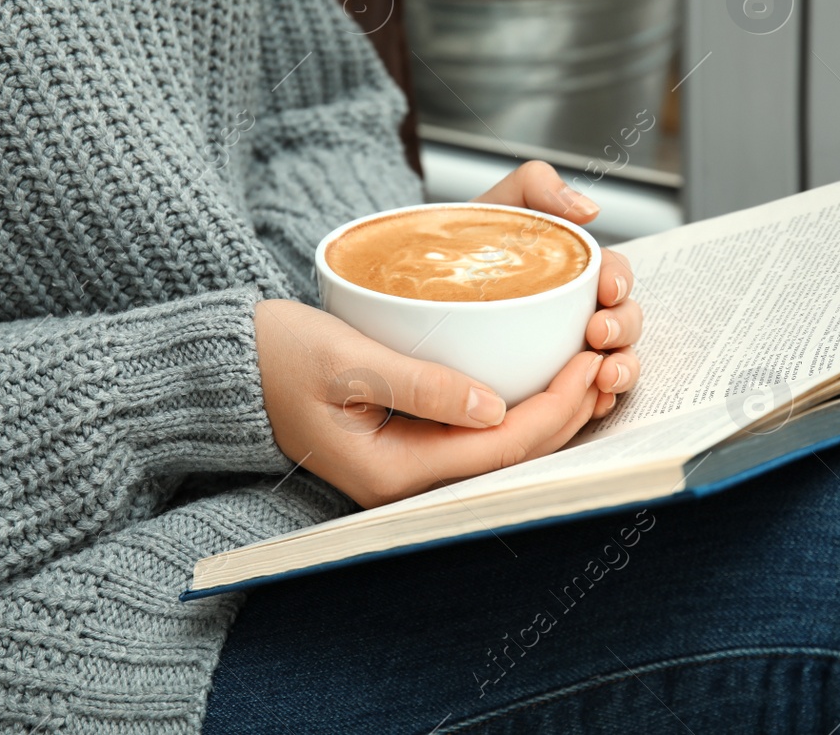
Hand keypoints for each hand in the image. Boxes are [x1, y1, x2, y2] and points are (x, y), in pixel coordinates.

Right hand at [256, 299, 604, 506]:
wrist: (234, 369)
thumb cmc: (278, 357)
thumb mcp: (346, 360)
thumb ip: (419, 384)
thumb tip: (493, 405)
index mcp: (391, 472)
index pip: (499, 448)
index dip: (554, 407)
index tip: (587, 360)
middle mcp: (408, 483)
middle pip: (513, 456)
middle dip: (568, 411)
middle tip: (605, 358)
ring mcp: (411, 469)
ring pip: (504, 449)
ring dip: (553, 412)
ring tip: (591, 366)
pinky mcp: (412, 446)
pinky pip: (484, 436)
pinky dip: (522, 407)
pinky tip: (546, 376)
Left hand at [472, 161, 641, 419]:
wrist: (402, 290)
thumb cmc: (459, 247)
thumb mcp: (495, 206)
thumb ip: (536, 185)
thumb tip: (588, 210)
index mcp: (573, 271)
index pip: (613, 274)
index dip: (620, 281)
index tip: (606, 289)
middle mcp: (575, 312)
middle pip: (623, 321)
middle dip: (623, 328)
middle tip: (598, 334)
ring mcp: (565, 351)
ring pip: (613, 363)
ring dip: (621, 369)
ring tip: (604, 376)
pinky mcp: (547, 386)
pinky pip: (585, 401)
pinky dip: (598, 403)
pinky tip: (592, 404)